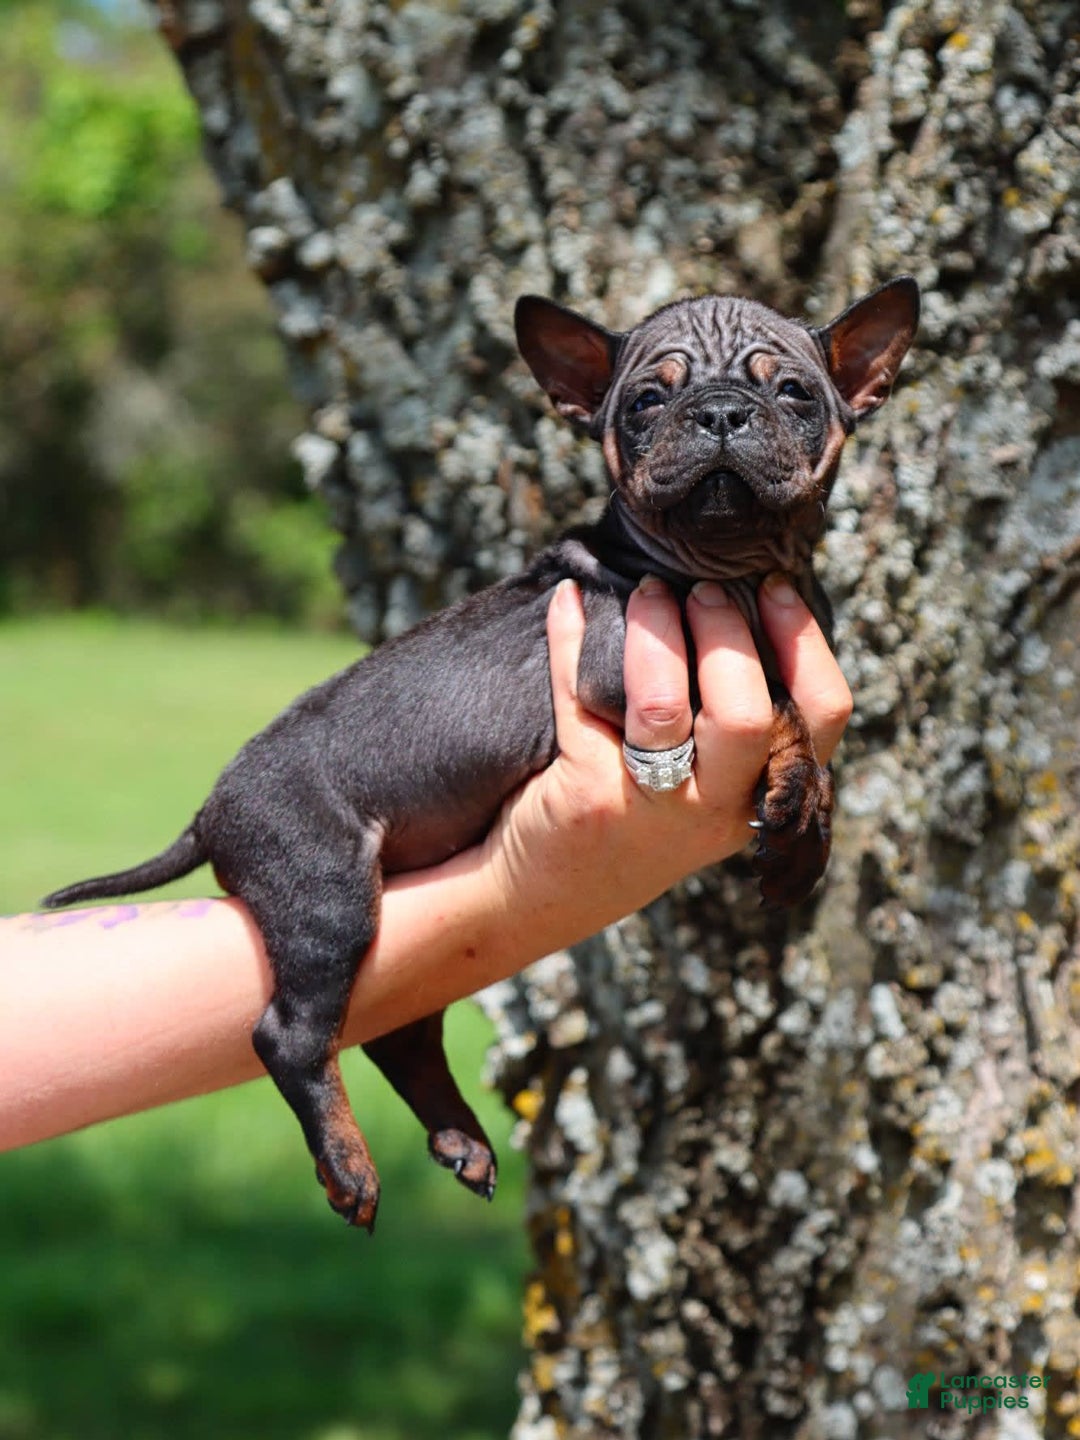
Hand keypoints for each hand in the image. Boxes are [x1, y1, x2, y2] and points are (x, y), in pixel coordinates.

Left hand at [483, 573, 850, 941]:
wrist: (544, 889)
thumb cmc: (633, 814)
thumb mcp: (705, 784)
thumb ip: (727, 718)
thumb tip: (725, 594)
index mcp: (762, 793)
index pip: (822, 717)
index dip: (805, 642)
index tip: (774, 587)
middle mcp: (717, 808)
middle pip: (747, 714)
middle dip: (725, 634)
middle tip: (698, 588)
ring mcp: (651, 806)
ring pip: (663, 708)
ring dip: (655, 633)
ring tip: (645, 591)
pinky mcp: (587, 796)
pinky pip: (579, 699)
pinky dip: (570, 638)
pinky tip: (567, 601)